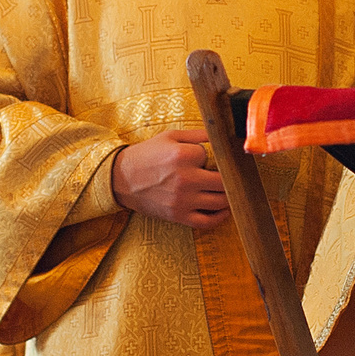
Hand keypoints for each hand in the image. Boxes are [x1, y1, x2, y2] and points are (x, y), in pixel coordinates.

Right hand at [111, 130, 226, 228]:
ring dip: (229, 196)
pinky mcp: (178, 216)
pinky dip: (220, 217)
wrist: (121, 178)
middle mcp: (185, 179)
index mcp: (183, 156)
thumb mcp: (170, 136)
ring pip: (220, 202)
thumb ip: (198, 134)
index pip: (215, 157)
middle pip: (224, 182)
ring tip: (230, 190)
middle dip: (230, 178)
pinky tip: (224, 209)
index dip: (215, 157)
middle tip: (233, 176)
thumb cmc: (147, 155)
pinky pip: (207, 221)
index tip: (212, 158)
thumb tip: (222, 134)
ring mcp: (182, 200)